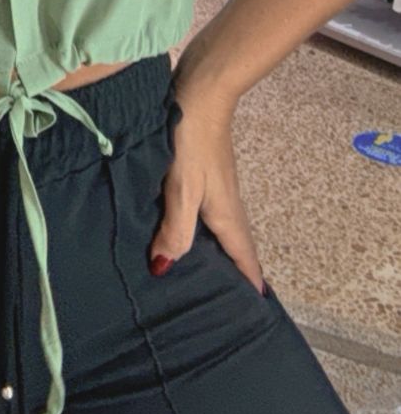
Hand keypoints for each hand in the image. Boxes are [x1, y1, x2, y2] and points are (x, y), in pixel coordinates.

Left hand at [148, 79, 266, 294]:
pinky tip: (173, 233)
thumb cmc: (191, 140)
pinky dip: (195, 231)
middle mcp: (226, 206)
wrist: (201, 91)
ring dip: (212, 256)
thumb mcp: (182, 188)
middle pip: (234, 251)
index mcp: (226, 216)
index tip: (248, 323)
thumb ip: (176, 229)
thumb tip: (164, 268)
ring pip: (217, 232)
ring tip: (193, 280)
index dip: (249, 290)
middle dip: (232, 280)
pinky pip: (202, 214)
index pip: (246, 262)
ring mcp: (215, 189)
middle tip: (217, 310)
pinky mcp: (202, 174)